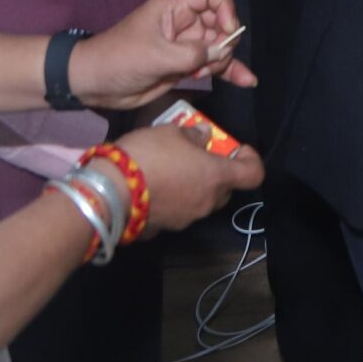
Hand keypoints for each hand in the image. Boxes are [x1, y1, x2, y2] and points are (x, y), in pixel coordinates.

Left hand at [72, 0, 257, 109]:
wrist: (93, 84)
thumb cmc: (118, 60)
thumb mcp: (155, 56)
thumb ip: (192, 54)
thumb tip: (223, 53)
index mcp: (173, 7)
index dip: (224, 8)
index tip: (227, 31)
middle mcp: (183, 22)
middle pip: (220, 21)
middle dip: (223, 41)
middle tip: (211, 62)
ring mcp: (185, 44)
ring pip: (219, 46)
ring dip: (223, 61)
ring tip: (203, 74)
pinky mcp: (184, 65)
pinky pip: (213, 65)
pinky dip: (229, 72)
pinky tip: (247, 80)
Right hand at [116, 122, 261, 236]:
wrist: (109, 193)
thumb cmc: (149, 155)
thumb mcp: (172, 132)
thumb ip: (194, 135)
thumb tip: (204, 136)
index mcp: (217, 177)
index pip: (253, 175)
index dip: (251, 161)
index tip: (238, 150)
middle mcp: (206, 203)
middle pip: (225, 191)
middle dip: (217, 175)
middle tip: (199, 159)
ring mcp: (185, 220)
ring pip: (200, 203)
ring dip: (193, 189)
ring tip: (171, 172)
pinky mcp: (162, 230)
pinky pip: (174, 213)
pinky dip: (170, 202)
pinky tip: (152, 191)